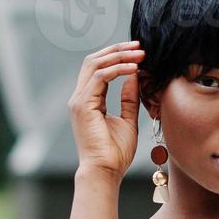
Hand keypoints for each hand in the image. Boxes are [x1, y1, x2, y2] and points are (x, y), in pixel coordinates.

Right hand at [68, 40, 145, 179]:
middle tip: (139, 47)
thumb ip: (128, 98)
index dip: (117, 56)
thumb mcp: (127, 120)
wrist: (105, 171)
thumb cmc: (115, 153)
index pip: (98, 68)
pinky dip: (117, 70)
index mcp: (88, 101)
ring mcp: (78, 101)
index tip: (139, 54)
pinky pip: (100, 77)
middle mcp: (79, 98)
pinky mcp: (83, 105)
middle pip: (94, 61)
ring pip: (95, 64)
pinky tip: (133, 69)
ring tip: (139, 55)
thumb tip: (134, 77)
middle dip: (117, 50)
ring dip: (119, 56)